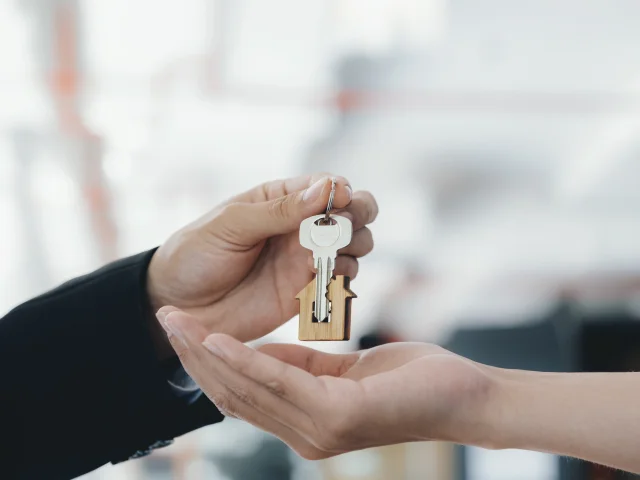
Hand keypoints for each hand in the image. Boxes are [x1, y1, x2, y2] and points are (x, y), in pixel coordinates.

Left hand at [147, 174, 376, 356]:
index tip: (340, 201)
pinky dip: (342, 278)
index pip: (328, 185)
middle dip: (357, 217)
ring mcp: (306, 259)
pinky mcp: (306, 291)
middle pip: (353, 213)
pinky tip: (319, 279)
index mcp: (281, 199)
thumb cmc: (197, 254)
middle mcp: (301, 227)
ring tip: (324, 257)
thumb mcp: (233, 224)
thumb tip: (327, 188)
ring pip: (355, 246)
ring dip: (353, 248)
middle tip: (340, 231)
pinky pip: (342, 281)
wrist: (179, 305)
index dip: (342, 191)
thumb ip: (280, 210)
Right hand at [160, 310, 495, 458]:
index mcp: (304, 421)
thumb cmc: (407, 379)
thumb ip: (302, 367)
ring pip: (247, 387)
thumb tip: (261, 352)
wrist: (463, 397)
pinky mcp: (338, 417)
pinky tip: (219, 339)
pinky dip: (245, 359)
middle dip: (194, 357)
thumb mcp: (343, 369)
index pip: (241, 394)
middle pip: (233, 393)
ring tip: (178, 324)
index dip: (205, 364)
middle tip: (164, 320)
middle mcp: (304, 433)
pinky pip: (280, 381)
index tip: (181, 331)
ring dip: (208, 354)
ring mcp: (318, 431)